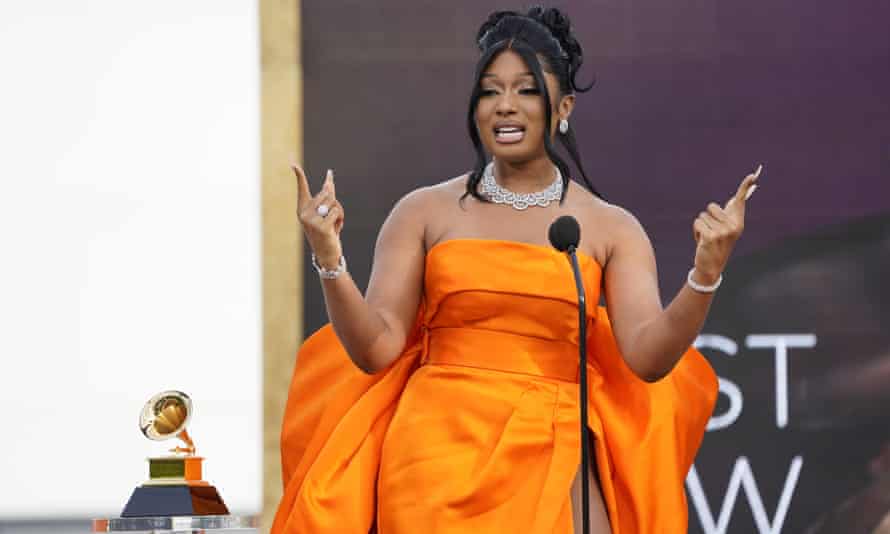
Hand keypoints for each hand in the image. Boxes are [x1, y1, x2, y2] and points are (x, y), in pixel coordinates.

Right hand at [292, 163, 344, 268]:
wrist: (327, 254)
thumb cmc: (327, 232)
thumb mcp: (325, 213)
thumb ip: (327, 196)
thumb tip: (329, 179)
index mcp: (302, 208)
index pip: (301, 188)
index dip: (299, 175)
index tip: (293, 163)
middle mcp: (303, 213)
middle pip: (326, 193)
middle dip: (335, 203)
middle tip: (333, 217)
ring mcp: (311, 220)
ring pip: (333, 203)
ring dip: (339, 213)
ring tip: (334, 225)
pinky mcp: (320, 227)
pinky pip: (337, 213)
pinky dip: (341, 220)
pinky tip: (336, 230)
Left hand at [691, 164, 761, 283]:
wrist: (711, 266)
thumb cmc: (716, 244)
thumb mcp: (724, 229)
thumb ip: (728, 215)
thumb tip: (736, 199)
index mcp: (738, 222)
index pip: (741, 201)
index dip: (746, 186)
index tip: (752, 175)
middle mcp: (734, 226)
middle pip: (711, 207)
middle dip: (707, 218)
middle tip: (711, 233)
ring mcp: (723, 232)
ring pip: (702, 216)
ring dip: (701, 226)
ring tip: (706, 238)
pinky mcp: (712, 236)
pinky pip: (697, 223)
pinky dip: (696, 231)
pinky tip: (702, 242)